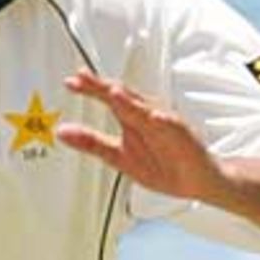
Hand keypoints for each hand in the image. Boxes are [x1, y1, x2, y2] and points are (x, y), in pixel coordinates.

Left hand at [60, 72, 225, 202]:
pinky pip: (173, 127)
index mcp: (132, 119)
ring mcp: (166, 125)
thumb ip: (92, 143)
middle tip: (84, 78)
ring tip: (113, 92)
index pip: (109, 99)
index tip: (70, 81)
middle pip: (124, 97)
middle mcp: (147, 117)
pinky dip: (164, 121)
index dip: (90, 90)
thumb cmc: (162, 166)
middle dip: (104, 88)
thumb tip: (62, 132)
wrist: (197, 181)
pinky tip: (155, 117)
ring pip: (146, 110)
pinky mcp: (183, 137)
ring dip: (130, 101)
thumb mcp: (119, 157)